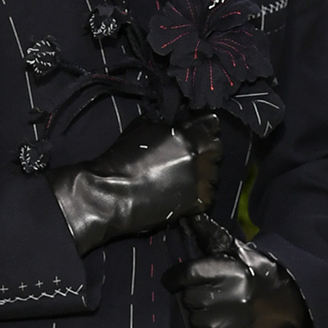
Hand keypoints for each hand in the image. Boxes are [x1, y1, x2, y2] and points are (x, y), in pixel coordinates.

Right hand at [48, 113, 221, 254]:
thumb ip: (167, 125)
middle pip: (216, 149)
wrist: (111, 193)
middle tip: (191, 153)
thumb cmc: (122, 158)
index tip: (198, 130)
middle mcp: (198, 157)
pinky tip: (185, 192)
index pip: (212, 124)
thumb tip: (176, 124)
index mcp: (187, 135)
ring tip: (186, 175)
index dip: (204, 126)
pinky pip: (208, 195)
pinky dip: (199, 193)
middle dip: (206, 149)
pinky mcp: (195, 204)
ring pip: (214, 173)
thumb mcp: (143, 127)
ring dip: (204, 172)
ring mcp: (199, 182)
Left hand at [163, 218, 308, 327]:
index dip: (174, 278)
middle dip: (194, 297)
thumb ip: (210, 238)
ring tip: (221, 311)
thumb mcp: (236, 251)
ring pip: (197, 321)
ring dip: (203, 318)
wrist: (291, 299)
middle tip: (209, 295)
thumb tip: (190, 217)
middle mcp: (231, 295)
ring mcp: (234, 322)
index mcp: (230, 270)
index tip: (171, 281)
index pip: (187, 274)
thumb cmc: (256, 272)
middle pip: (189, 299)